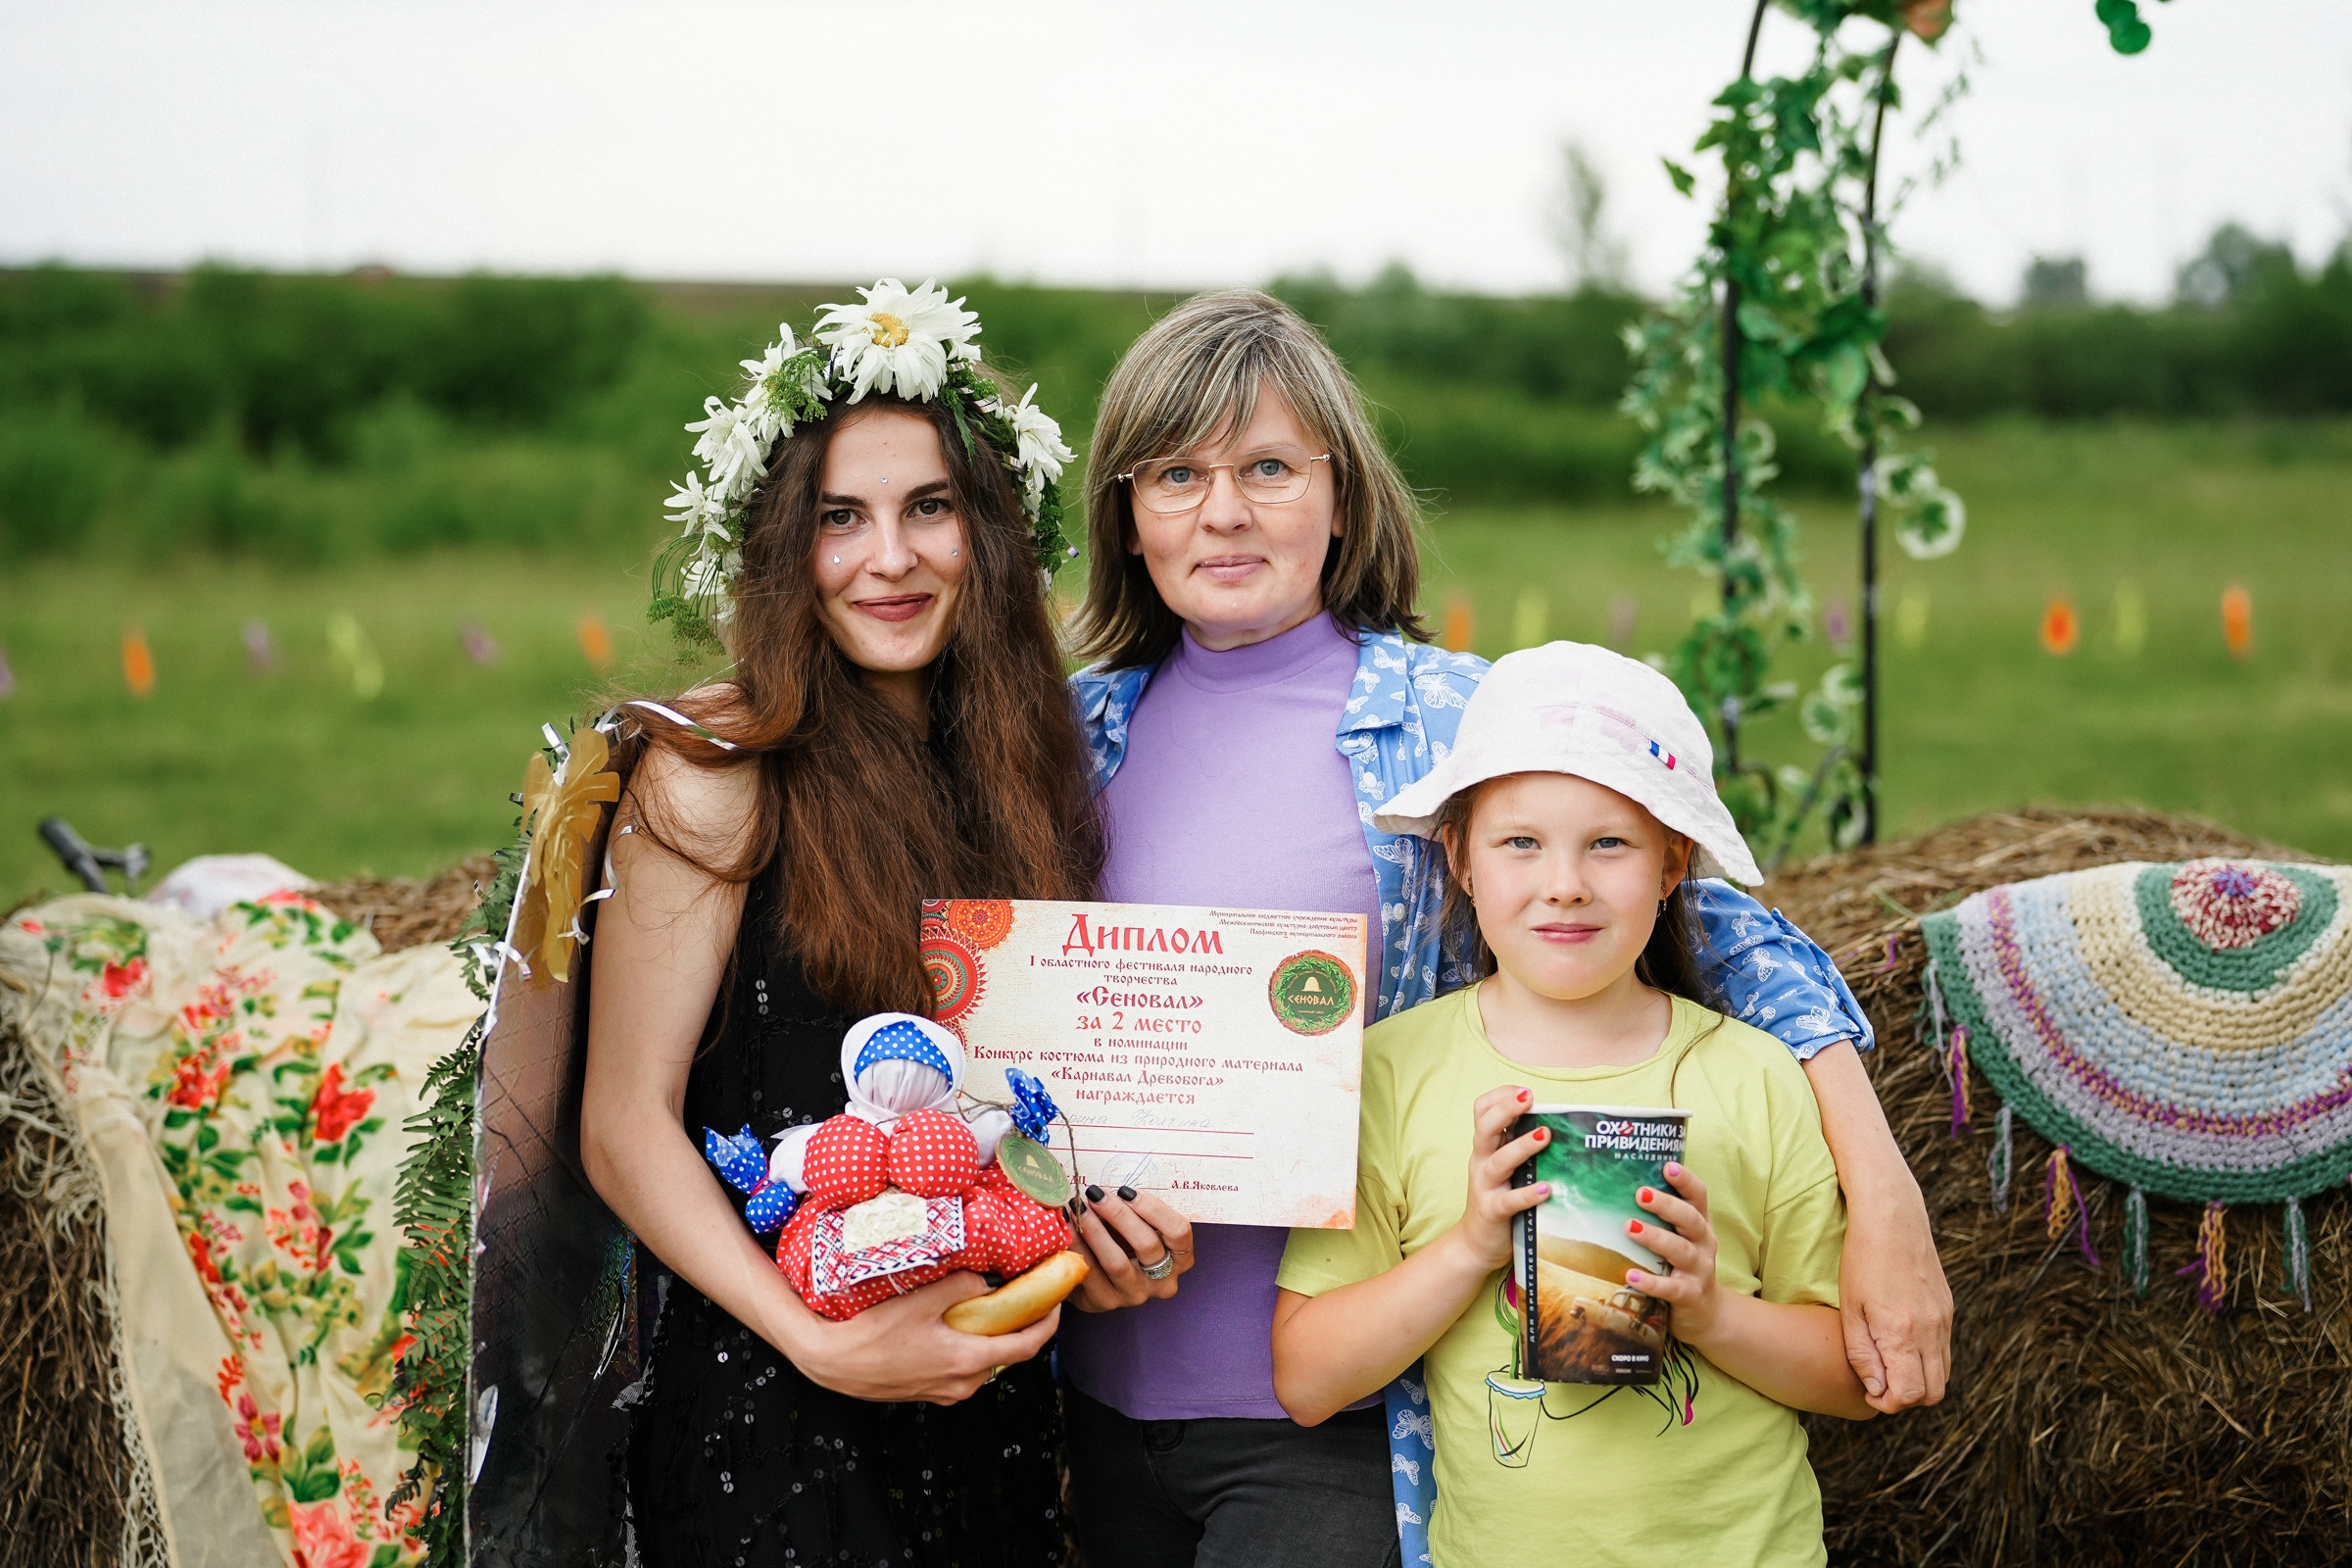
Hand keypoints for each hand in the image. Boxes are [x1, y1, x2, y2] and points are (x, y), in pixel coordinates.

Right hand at [778, 1270, 1058, 1404]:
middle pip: (1007, 1354)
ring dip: (992, 1336)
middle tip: (1023, 1296)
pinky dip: (970, 1347)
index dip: (1048, 1323)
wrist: (831, 1363)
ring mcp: (945, 1392)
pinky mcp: (928, 1392)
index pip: (1027, 1346)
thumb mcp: (919, 1301)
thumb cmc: (872, 1334)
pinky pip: (962, 1369)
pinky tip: (956, 1325)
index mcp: (967, 1362)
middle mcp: (962, 1384)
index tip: (1057, 1301)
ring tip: (989, 1306)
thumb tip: (985, 1279)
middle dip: (1020, 1326)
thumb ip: (959, 1287)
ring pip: (983, 1362)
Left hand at [1067, 1186, 1194, 1310]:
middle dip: (1119, 1214)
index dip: (1153, 1208)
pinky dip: (1077, 1245)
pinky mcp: (1105, 1302)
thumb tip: (1109, 1189)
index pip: (1179, 1232)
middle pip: (1148, 1244)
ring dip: (1095, 1230)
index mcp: (1180, 1259)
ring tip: (1079, 1209)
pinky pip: (1090, 1271)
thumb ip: (1134, 1210)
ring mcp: (1135, 1294)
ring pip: (1117, 1261)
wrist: (1096, 1279)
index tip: (1126, 1191)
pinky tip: (1068, 1228)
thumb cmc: (1123, 1241)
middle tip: (1096, 1194)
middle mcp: (1163, 1282)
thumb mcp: (1139, 1226)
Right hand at [1446, 1086, 1551, 1274]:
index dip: (1501, 1096)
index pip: (1482, 1110)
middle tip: (1529, 1098)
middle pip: (1485, 1127)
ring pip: (1499, 1161)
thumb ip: (1520, 1148)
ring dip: (1522, 1146)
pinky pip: (1509, 1201)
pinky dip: (1528, 1194)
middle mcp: (1482, 1162)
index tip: (1525, 1092)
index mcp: (1485, 1148)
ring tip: (1545, 1136)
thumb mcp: (1505, 1169)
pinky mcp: (1493, 1212)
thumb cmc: (1498, 1199)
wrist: (1476, 1244)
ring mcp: (1485, 1187)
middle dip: (1506, 1109)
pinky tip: (1546, 1189)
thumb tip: (1559, 1126)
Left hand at [1622, 1162, 1722, 1343]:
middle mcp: (1704, 1243)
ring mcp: (1700, 1270)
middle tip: (1641, 1194)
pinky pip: (1672, 1288)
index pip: (1699, 1197)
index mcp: (1700, 1225)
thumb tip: (1619, 1188)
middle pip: (1690, 1219)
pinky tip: (1630, 1276)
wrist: (1707, 1314)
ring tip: (1630, 1228)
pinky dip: (1651, 1282)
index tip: (1667, 1166)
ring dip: (1655, 1238)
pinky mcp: (1691, 1295)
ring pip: (1681, 1250)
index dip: (1686, 1180)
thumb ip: (1661, 1218)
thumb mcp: (1679, 1239)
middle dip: (1667, 1205)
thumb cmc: (1682, 1267)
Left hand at [1838, 1184, 1952, 1412]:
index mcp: (1903, 1333)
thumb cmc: (1862, 1260)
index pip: (1909, 1395)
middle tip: (1879, 1382)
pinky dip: (1927, 1360)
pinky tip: (1901, 1344)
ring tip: (1889, 1364)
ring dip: (1919, 1381)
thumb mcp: (1851, 1309)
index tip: (1869, 1390)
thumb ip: (1863, 1355)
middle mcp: (1931, 1331)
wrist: (1893, 1218)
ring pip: (1943, 1375)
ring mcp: (1944, 1320)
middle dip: (1906, 1398)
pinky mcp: (1948, 1309)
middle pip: (1933, 1394)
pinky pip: (1945, 1351)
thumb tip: (1877, 1391)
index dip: (1887, 1403)